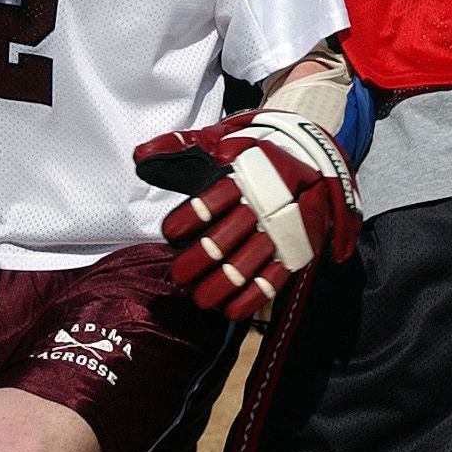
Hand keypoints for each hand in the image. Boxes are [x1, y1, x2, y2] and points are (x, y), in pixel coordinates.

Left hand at [135, 110, 360, 320]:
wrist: (311, 156)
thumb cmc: (252, 154)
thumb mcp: (218, 141)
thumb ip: (179, 148)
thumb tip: (140, 158)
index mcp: (244, 175)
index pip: (215, 199)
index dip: (191, 217)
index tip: (170, 232)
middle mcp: (264, 203)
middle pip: (229, 236)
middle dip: (201, 258)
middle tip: (179, 275)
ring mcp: (281, 229)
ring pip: (249, 262)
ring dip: (222, 284)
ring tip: (199, 299)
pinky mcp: (295, 249)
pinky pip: (274, 278)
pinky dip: (252, 297)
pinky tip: (229, 311)